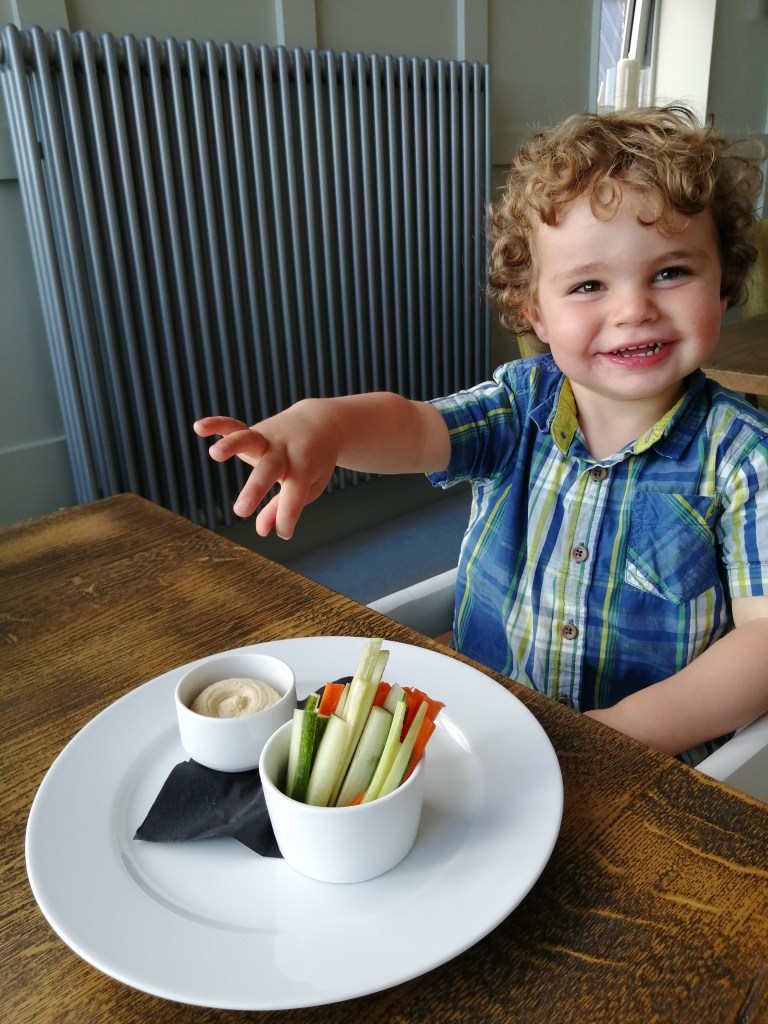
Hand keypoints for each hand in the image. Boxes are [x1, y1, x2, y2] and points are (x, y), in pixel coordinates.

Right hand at [193, 402, 338, 538]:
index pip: (293, 499)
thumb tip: (262, 531)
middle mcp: (284, 452)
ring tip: (214, 454)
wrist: (321, 423)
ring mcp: (268, 439)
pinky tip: (198, 427)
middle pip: (268, 470)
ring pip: (249, 440)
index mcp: (302, 469)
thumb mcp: (309, 487)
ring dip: (231, 446)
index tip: (284, 533)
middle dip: (255, 490)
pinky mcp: (254, 429)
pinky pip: (234, 425)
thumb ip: (284, 508)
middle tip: (240, 512)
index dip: (287, 520)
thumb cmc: (314, 461)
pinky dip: (217, 424)